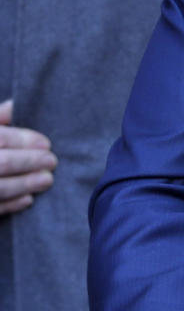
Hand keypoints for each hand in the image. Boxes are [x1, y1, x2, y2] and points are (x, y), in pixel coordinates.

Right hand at [0, 98, 56, 214]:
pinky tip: (28, 200)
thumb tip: (15, 105)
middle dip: (30, 162)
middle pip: (2, 162)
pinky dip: (11, 205)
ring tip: (47, 180)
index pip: (0, 138)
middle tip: (52, 161)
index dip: (24, 140)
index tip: (46, 143)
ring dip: (26, 184)